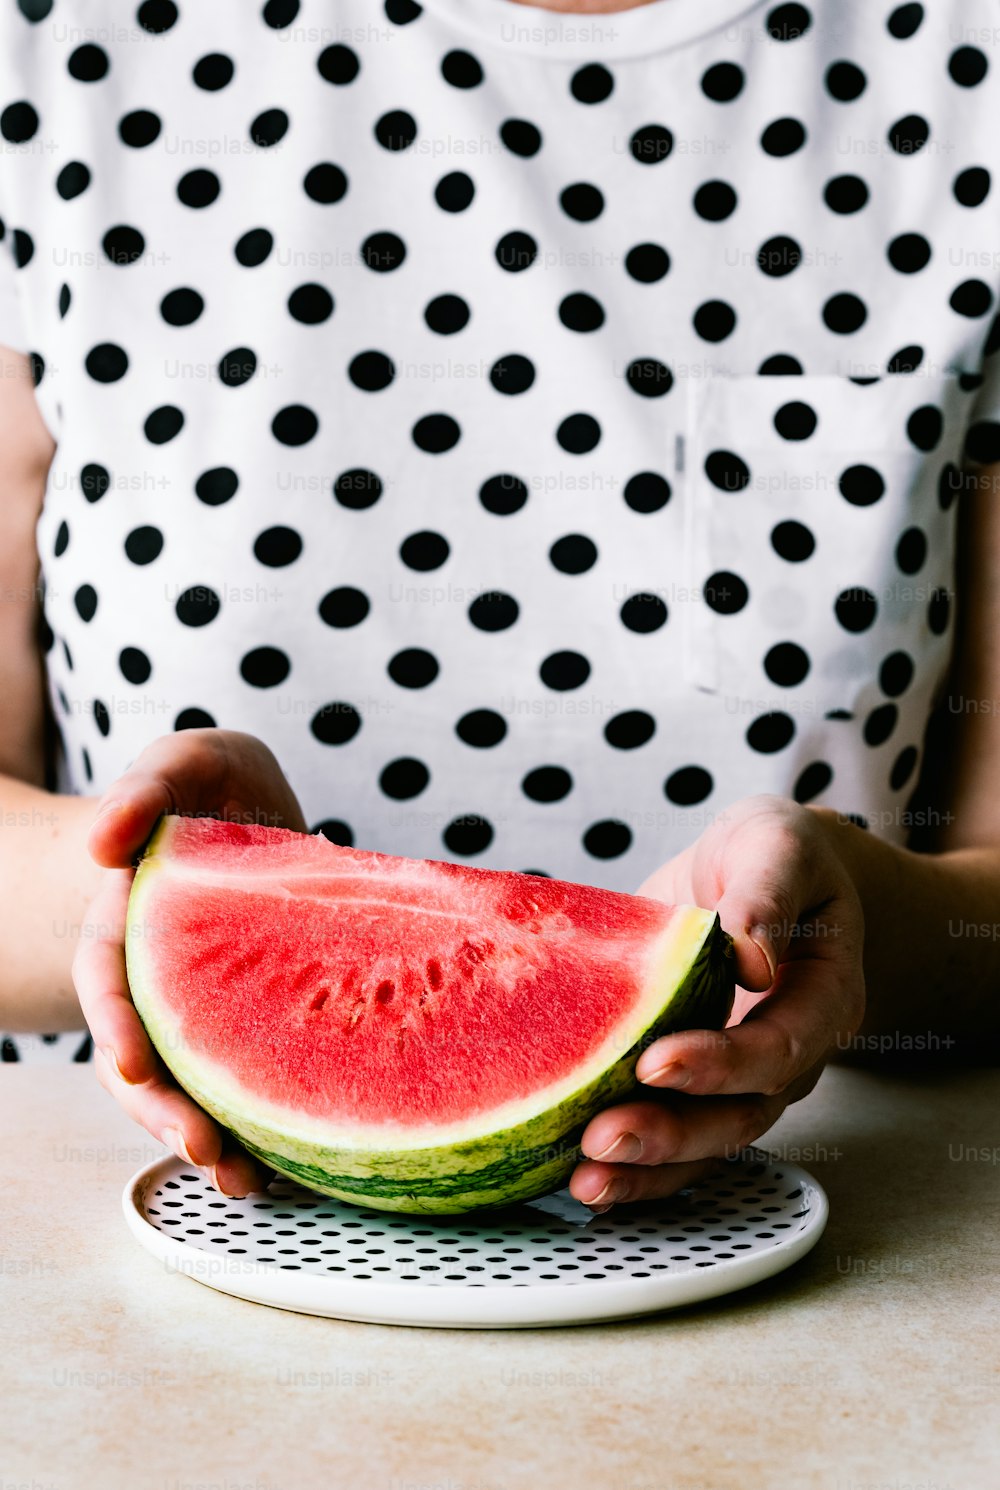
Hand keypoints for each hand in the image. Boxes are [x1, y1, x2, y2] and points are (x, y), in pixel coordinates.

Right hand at [72, 730, 306, 1196]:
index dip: (117, 1023)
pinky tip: (292, 1160)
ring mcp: (195, 1004)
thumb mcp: (181, 761)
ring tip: (250, 1182)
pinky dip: (258, 1120)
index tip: (136, 1064)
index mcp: (129, 917)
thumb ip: (144, 788)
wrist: (238, 802)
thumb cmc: (207, 782)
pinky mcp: (243, 1020)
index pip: (108, 979)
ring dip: (209, 1135)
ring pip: (186, 1083)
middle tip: (206, 1150)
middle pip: (142, 1056)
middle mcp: (153, 974)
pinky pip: (239, 1078)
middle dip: (164, 1110)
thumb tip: (105, 840)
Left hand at [569, 795, 865, 1210]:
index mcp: (824, 996)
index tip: (657, 1061)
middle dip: (672, 1134)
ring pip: (707, 1143)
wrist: (764, 870)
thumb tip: (749, 957)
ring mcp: (745, 1078)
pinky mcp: (699, 1083)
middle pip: (741, 1115)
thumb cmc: (776, 852)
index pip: (781, 1046)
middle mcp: (790, 1053)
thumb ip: (767, 895)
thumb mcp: (777, 845)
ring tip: (585, 1180)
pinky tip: (584, 1181)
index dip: (724, 1063)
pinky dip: (636, 1168)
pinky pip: (677, 1140)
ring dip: (647, 1167)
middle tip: (601, 1139)